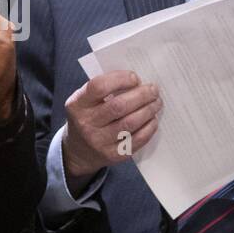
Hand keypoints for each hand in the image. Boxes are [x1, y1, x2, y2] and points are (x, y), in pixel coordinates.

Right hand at [60, 70, 160, 193]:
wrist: (78, 151)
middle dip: (141, 95)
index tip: (135, 78)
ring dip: (148, 110)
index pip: (99, 87)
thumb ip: (104, 88)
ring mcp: (99, 142)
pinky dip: (149, 127)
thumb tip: (137, 81)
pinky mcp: (113, 155)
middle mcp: (86, 124)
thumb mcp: (85, 100)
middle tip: (153, 90)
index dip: (121, 79)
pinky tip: (152, 119)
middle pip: (119, 106)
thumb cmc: (87, 117)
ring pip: (130, 123)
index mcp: (77, 104)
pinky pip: (136, 140)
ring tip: (156, 103)